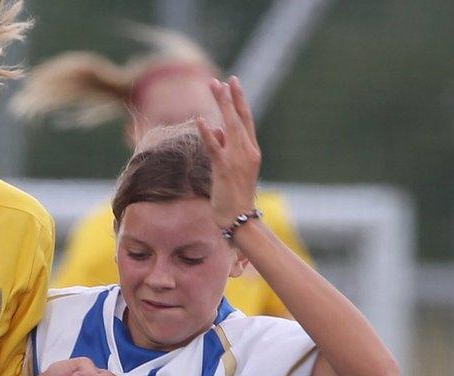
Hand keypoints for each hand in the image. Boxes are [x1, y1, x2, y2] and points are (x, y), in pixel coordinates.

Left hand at [196, 76, 261, 227]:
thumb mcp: (232, 169)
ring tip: (214, 87)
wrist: (240, 219)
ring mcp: (237, 160)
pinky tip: (200, 119)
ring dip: (222, 105)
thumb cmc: (235, 197)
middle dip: (230, 97)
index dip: (239, 100)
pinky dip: (207, 133)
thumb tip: (216, 130)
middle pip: (239, 118)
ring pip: (230, 126)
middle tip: (222, 79)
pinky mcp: (224, 169)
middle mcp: (248, 152)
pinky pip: (214, 147)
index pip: (246, 120)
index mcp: (252, 151)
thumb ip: (225, 148)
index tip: (232, 83)